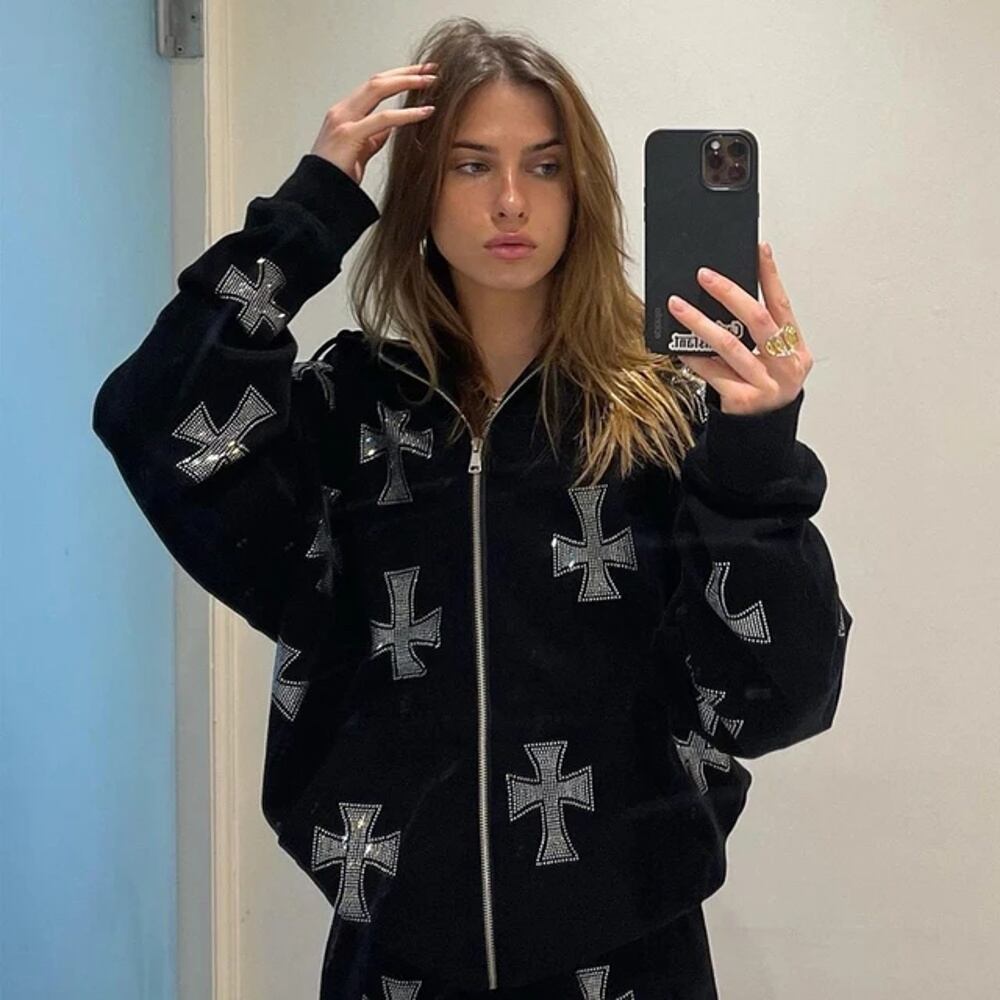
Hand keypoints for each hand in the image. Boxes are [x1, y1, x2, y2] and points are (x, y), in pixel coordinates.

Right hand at [310, 62, 439, 184]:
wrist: (318, 193)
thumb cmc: (336, 176)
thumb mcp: (360, 151)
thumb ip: (374, 136)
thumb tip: (391, 127)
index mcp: (344, 113)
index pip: (374, 86)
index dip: (398, 77)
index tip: (420, 74)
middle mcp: (342, 111)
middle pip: (377, 80)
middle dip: (406, 72)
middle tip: (431, 69)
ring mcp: (344, 120)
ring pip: (378, 89)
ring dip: (408, 83)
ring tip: (431, 83)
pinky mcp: (349, 134)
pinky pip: (383, 119)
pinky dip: (406, 114)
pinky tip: (424, 112)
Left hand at [668, 243, 812, 415]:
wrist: (762, 432)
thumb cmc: (764, 388)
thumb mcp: (771, 360)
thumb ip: (758, 335)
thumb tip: (726, 294)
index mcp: (796, 349)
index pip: (782, 305)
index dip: (770, 276)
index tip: (758, 249)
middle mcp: (785, 366)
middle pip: (757, 320)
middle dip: (729, 293)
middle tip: (704, 275)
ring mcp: (765, 385)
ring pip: (729, 345)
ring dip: (700, 322)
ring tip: (678, 305)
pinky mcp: (741, 400)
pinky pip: (711, 371)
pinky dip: (693, 356)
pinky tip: (678, 346)